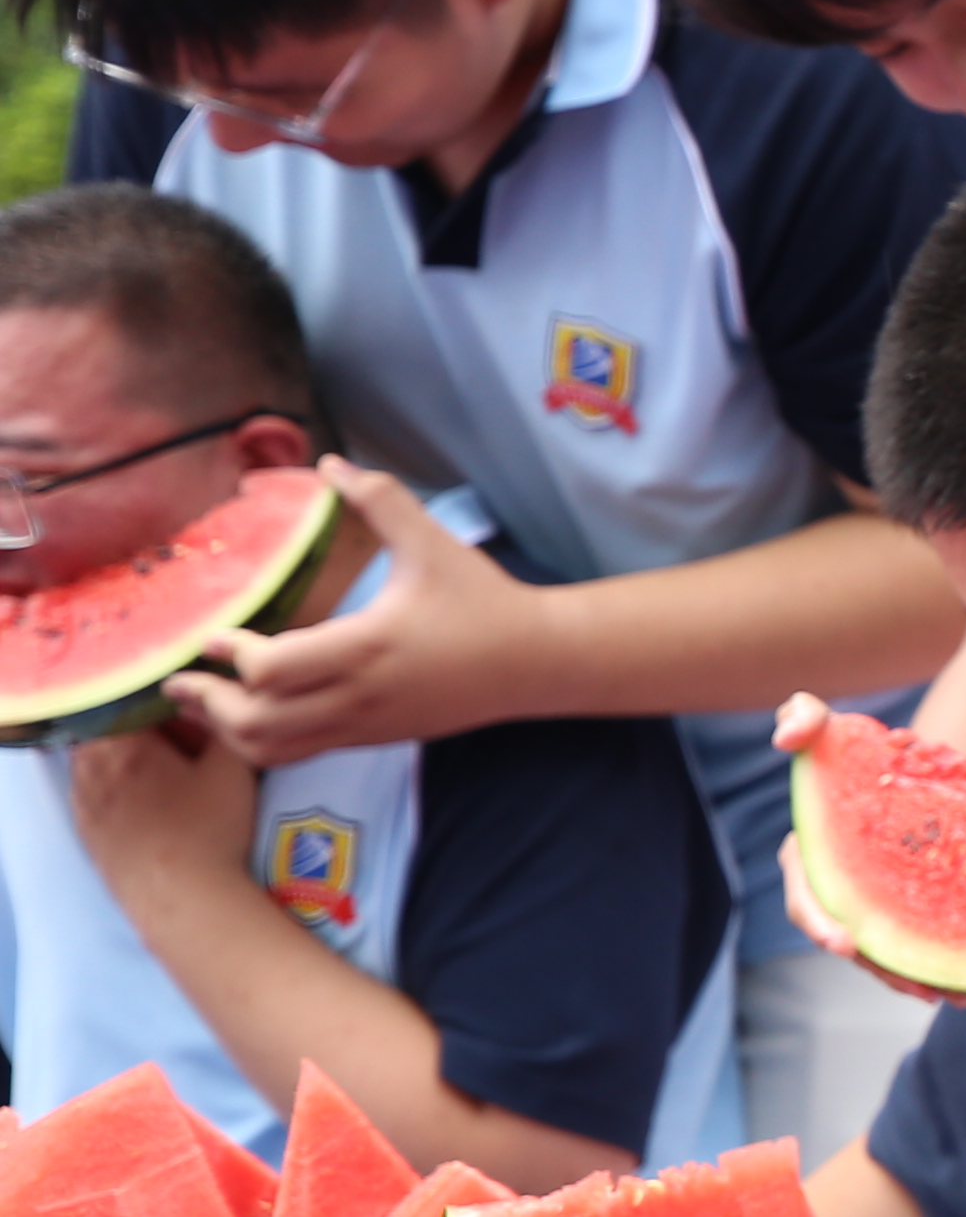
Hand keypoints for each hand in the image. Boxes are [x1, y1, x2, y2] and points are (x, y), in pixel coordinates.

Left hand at [62, 714, 257, 896]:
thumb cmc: (210, 829)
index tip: (194, 721)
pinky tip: (148, 807)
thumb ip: (225, 724)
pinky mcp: (84, 828)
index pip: (138, 701)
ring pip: (98, 758)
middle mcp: (93, 765)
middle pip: (114, 728)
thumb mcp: (234, 767)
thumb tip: (217, 701)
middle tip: (184, 748)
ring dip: (127, 757)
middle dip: (146, 731)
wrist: (181, 897)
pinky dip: (115, 786)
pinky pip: (92, 790)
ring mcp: (83, 798)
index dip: (170, 706)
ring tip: (167, 778)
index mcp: (127, 742)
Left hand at [170, 463, 563, 762]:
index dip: (232, 655)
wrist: (532, 664)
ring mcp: (364, 723)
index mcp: (369, 646)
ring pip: (272, 749)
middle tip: (181, 678)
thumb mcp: (433, 544)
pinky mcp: (370, 737)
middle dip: (210, 703)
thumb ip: (381, 501)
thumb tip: (331, 463)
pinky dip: (260, 740)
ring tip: (203, 703)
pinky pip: (298, 753)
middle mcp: (360, 694)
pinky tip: (246, 713)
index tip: (211, 635)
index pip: (273, 669)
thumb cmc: (482, 601)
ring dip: (228, 729)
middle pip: (257, 721)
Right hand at [765, 695, 965, 1011]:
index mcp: (812, 862)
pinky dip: (957, 971)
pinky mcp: (917, 916)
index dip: (821, 925)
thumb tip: (789, 733)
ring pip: (900, 959)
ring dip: (932, 982)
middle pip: (860, 947)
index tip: (845, 942)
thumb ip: (803, 719)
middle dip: (888, 971)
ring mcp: (881, 910)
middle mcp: (843, 895)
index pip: (806, 902)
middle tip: (924, 989)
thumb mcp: (827, 724)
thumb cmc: (855, 747)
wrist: (910, 765)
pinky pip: (931, 953)